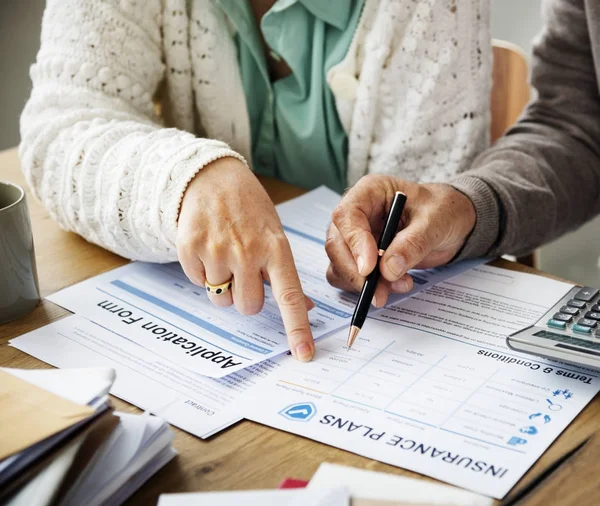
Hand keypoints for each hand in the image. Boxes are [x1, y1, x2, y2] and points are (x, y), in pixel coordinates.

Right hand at [177, 157, 314, 360]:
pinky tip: (207, 247)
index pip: (288, 296)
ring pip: (221, 299)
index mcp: (275, 248)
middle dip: (246, 297)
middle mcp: (247, 251)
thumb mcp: (275, 235)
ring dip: (223, 286)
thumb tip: (306, 307)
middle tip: (244, 272)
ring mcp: (217, 249)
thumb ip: (286, 274)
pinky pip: (197, 282)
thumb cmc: (249, 209)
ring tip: (224, 256)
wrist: (212, 177)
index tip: (303, 354)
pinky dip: (202, 272)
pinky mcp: (190, 247)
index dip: (297, 328)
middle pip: (248, 307)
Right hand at [325, 174, 475, 306]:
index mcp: (369, 192)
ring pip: (339, 265)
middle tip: (379, 291)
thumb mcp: (435, 221)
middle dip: (356, 272)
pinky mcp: (359, 258)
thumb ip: (412, 243)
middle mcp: (356, 214)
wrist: (451, 222)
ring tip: (399, 285)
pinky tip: (392, 286)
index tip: (369, 268)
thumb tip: (388, 269)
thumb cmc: (443, 210)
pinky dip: (367, 288)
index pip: (347, 216)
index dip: (354, 243)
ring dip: (363, 283)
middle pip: (337, 244)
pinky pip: (349, 278)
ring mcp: (354, 237)